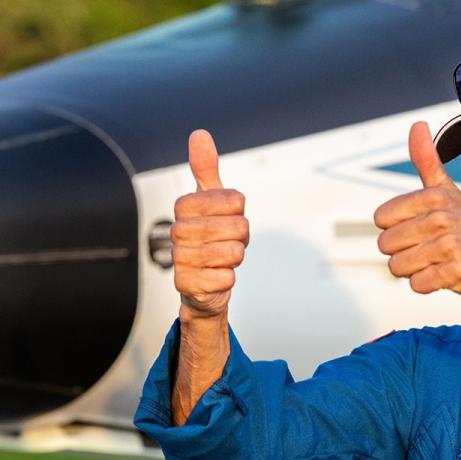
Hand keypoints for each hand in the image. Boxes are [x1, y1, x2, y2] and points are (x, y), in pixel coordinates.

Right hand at [171, 130, 248, 318]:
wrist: (201, 282)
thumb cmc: (209, 236)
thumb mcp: (211, 200)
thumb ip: (205, 169)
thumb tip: (199, 133)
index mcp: (184, 205)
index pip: (236, 200)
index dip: (240, 212)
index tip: (227, 218)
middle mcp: (178, 230)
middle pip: (240, 227)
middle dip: (242, 237)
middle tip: (227, 241)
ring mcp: (181, 258)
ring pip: (235, 252)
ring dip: (236, 258)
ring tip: (221, 259)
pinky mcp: (188, 285)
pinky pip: (227, 278)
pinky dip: (228, 279)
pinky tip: (215, 277)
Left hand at [374, 122, 460, 299]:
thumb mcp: (447, 191)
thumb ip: (427, 160)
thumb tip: (417, 124)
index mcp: (433, 197)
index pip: (381, 219)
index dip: (397, 229)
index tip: (421, 229)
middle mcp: (441, 218)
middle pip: (386, 245)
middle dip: (404, 252)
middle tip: (430, 249)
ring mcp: (450, 245)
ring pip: (397, 267)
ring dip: (414, 270)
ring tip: (437, 262)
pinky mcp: (457, 272)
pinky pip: (417, 284)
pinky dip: (428, 285)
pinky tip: (446, 276)